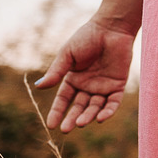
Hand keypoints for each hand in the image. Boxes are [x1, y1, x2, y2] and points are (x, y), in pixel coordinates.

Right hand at [35, 18, 135, 132]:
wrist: (110, 28)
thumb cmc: (87, 37)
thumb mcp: (67, 55)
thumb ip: (56, 71)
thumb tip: (39, 86)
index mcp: (73, 79)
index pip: (63, 100)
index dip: (57, 112)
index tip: (50, 125)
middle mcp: (87, 86)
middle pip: (78, 106)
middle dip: (72, 118)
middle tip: (66, 129)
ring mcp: (103, 86)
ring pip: (95, 107)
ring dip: (88, 116)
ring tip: (81, 123)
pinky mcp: (118, 85)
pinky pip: (113, 102)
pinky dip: (108, 111)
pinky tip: (101, 118)